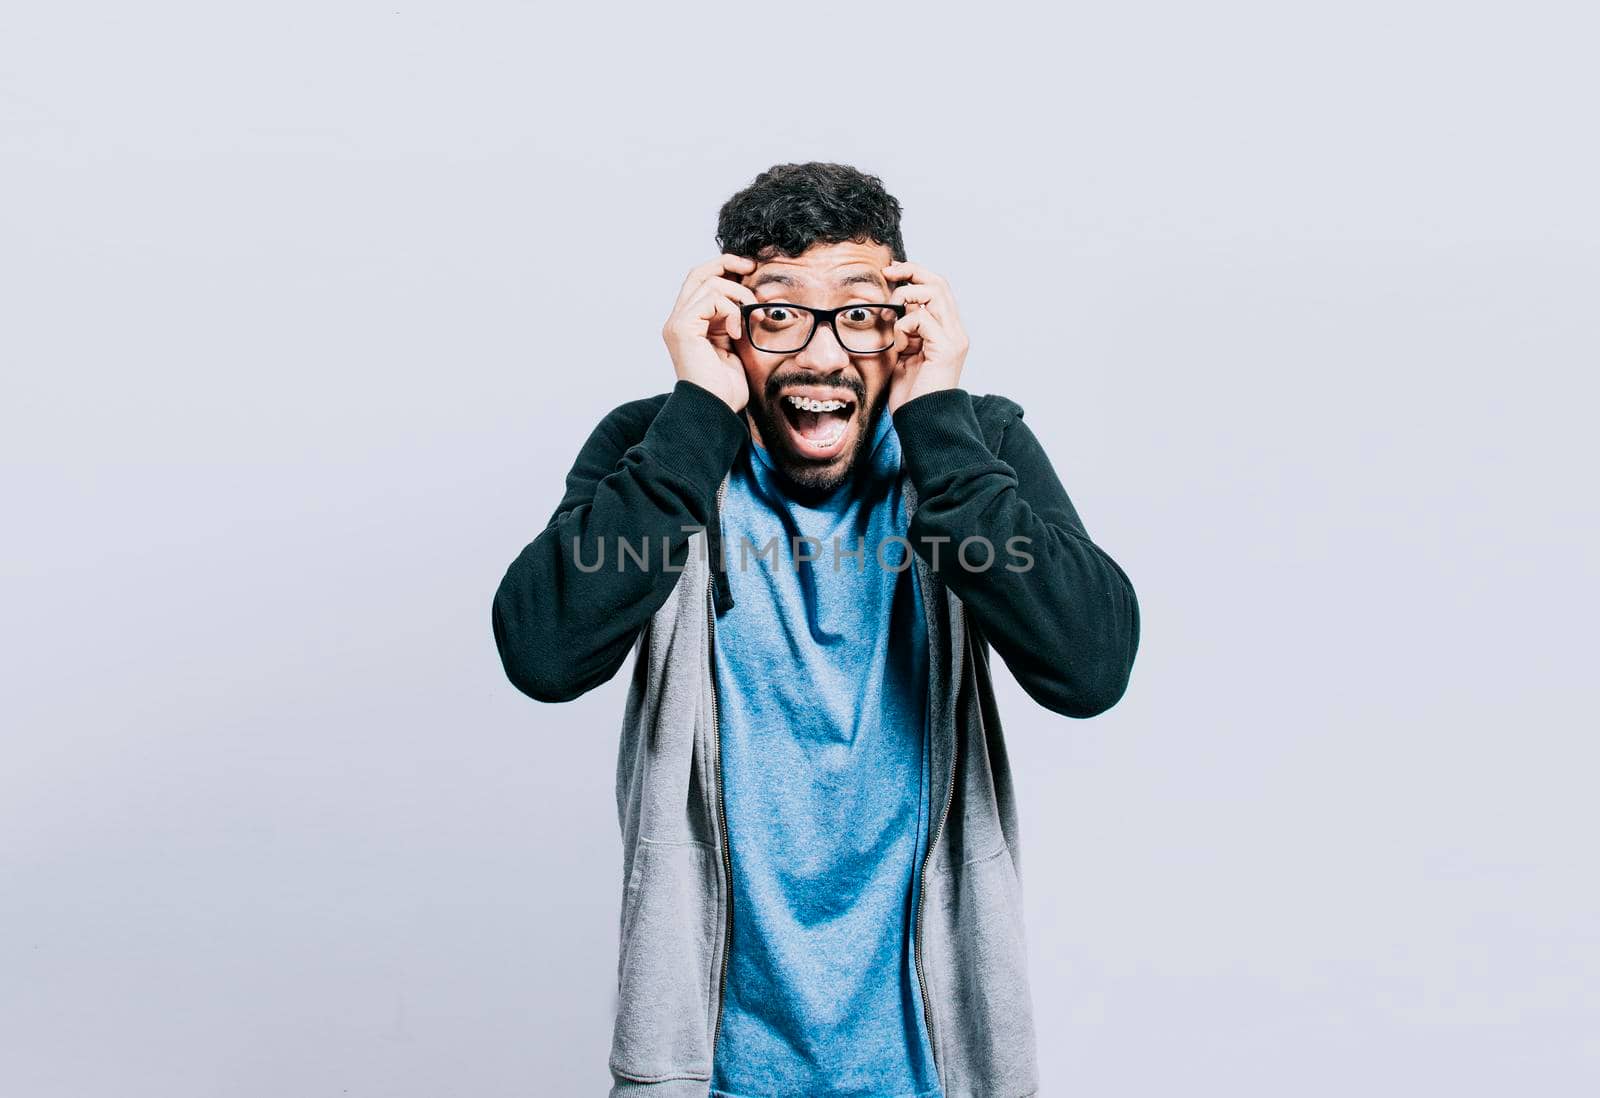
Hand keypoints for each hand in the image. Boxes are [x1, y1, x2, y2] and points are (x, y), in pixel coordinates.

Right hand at [661, 253, 757, 412]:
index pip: (701, 282)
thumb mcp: (734, 344)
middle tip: (751, 268)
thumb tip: (747, 294)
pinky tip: (737, 332)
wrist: (717, 409)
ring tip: (751, 318)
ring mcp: (677, 323)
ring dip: (738, 295)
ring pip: (709, 283)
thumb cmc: (727, 387)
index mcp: (690, 323)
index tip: (749, 270)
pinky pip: (711, 298)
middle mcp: (679, 320)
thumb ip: (733, 318)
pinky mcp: (682, 327)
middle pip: (698, 273)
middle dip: (727, 263)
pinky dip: (731, 310)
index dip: (724, 268)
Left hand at [884, 261, 968, 413]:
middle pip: (939, 283)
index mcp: (947, 331)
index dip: (915, 275)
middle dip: (911, 272)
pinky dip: (904, 326)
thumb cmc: (911, 394)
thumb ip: (905, 329)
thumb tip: (894, 306)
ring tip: (893, 317)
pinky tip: (900, 345)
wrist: (921, 421)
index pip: (937, 289)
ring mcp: (954, 339)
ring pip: (934, 293)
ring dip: (907, 297)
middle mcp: (955, 332)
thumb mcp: (904, 353)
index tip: (890, 272)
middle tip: (888, 272)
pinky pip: (922, 319)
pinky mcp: (947, 348)